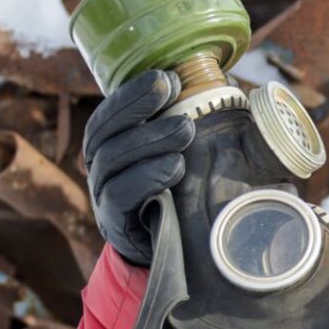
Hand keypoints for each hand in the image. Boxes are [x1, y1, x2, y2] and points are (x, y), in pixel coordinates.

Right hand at [82, 69, 193, 266]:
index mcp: (111, 144)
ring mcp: (102, 195)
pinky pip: (120, 195)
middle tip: (174, 92)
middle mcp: (100, 166)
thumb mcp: (180, 155)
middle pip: (105, 131)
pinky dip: (147, 178)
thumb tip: (228, 87)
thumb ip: (190, 125)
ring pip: (113, 160)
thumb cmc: (177, 192)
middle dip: (138, 106)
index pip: (110, 112)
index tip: (167, 77)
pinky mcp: (114, 223)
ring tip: (186, 129)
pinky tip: (175, 167)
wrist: (167, 251)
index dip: (133, 92)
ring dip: (150, 141)